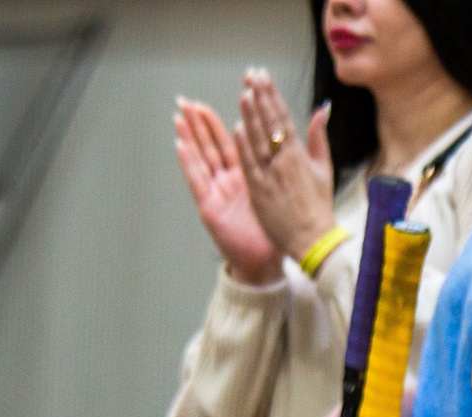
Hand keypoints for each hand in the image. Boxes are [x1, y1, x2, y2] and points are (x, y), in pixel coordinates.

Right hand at [175, 98, 280, 285]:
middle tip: (188, 101)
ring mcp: (217, 193)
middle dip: (199, 123)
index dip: (227, 121)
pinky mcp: (210, 207)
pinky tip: (180, 145)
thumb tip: (292, 143)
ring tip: (180, 116)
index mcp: (247, 175)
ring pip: (201, 158)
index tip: (209, 104)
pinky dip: (188, 163)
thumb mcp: (283, 193)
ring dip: (189, 137)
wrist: (267, 261)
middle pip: (212, 145)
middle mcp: (229, 181)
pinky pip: (197, 181)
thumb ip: (286, 164)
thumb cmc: (275, 231)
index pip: (234, 141)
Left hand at [237, 72, 337, 263]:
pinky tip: (237, 128)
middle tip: (251, 75)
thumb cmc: (318, 207)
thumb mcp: (324, 169)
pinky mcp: (259, 191)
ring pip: (258, 141)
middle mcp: (284, 162)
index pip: (283, 118)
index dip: (272, 95)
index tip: (264, 77)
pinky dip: (244, 146)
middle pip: (270, 124)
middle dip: (260, 97)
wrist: (314, 240)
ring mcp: (271, 176)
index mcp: (300, 155)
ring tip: (245, 93)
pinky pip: (250, 165)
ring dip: (250, 116)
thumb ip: (319, 137)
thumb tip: (322, 109)